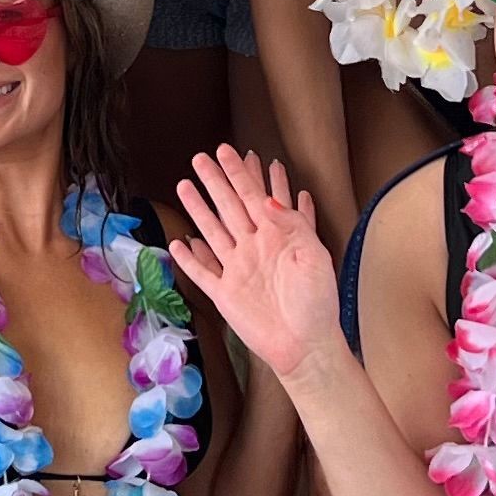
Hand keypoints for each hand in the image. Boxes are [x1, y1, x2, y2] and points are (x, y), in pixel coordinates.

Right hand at [170, 149, 342, 381]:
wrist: (306, 344)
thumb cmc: (318, 302)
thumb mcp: (315, 257)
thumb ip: (294, 226)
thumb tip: (269, 200)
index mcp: (277, 236)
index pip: (254, 196)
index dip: (241, 173)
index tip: (229, 150)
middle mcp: (253, 248)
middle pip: (229, 207)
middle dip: (215, 181)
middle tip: (201, 157)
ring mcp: (237, 270)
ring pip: (211, 232)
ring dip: (198, 209)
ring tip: (184, 186)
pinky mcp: (224, 294)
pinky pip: (201, 273)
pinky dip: (188, 258)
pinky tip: (178, 243)